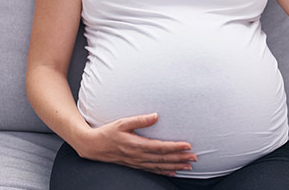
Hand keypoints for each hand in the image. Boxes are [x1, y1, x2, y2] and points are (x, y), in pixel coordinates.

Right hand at [74, 113, 196, 175]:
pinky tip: (173, 172)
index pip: (161, 147)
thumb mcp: (122, 122)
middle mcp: (139, 156)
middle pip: (164, 158)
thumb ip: (140, 120)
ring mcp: (137, 162)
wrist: (93, 146)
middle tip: (195, 157)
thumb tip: (156, 116)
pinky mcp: (135, 165)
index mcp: (137, 144)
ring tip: (189, 166)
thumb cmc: (107, 132)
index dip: (175, 147)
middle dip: (180, 158)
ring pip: (160, 166)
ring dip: (175, 166)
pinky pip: (152, 170)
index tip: (188, 146)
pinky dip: (164, 172)